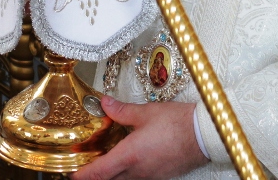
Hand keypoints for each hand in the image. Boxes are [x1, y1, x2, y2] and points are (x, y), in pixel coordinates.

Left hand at [71, 97, 207, 179]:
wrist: (205, 135)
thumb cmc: (178, 124)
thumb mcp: (145, 112)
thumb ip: (121, 111)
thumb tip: (105, 104)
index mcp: (129, 156)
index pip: (98, 173)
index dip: (82, 175)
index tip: (72, 173)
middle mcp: (137, 171)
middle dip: (95, 175)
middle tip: (86, 165)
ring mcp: (149, 176)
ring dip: (112, 173)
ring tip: (107, 160)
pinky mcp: (160, 175)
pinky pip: (137, 177)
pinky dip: (128, 172)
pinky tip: (130, 159)